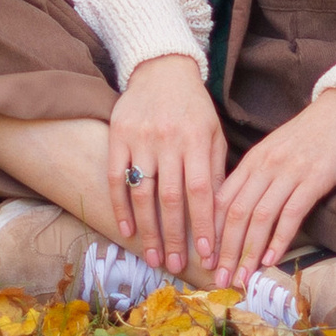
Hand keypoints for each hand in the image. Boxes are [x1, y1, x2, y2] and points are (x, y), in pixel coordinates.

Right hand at [109, 57, 226, 275]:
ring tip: (153, 257)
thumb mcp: (213, 132)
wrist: (161, 68)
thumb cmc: (193, 107)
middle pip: (170, 197)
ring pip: (143, 192)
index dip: (203, 225)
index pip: (201, 191)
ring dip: (148, 229)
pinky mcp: (117, 135)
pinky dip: (120, 207)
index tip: (206, 255)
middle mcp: (168, 139)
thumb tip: (220, 215)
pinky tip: (126, 230)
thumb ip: (215, 170)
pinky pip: (116, 178)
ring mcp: (140, 137)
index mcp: (196, 139)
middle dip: (174, 236)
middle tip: (175, 266)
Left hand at [213, 87, 335, 286]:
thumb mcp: (272, 152)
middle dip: (226, 251)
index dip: (211, 233)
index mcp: (252, 160)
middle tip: (220, 280)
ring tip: (243, 278)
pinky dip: (279, 238)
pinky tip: (271, 259)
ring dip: (249, 252)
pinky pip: (291, 212)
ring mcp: (289, 172)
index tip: (204, 261)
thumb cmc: (305, 136)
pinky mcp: (314, 179)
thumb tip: (235, 217)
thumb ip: (254, 179)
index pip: (222, 200)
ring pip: (260, 217)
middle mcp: (266, 166)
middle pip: (237, 213)